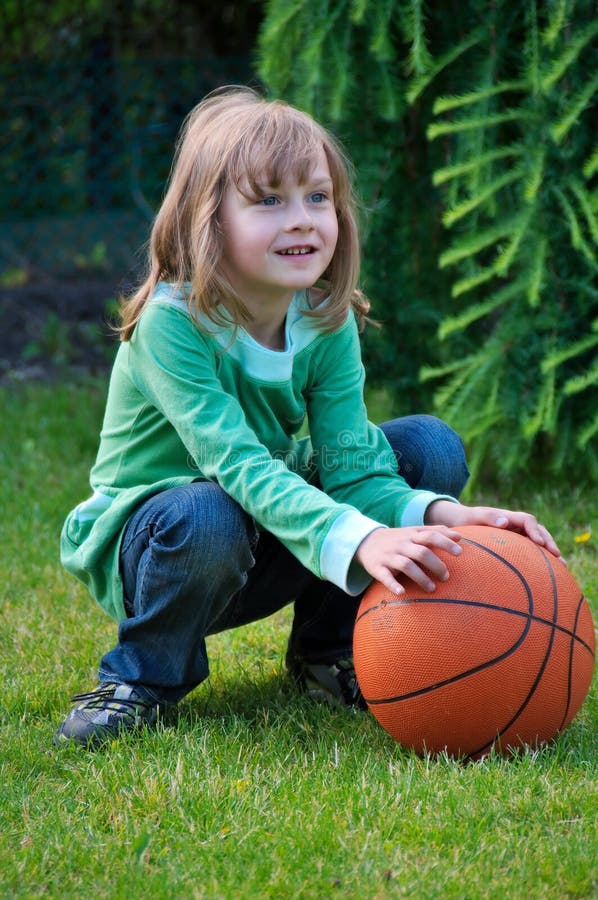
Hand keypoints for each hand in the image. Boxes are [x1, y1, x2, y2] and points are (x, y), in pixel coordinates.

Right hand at [354, 525, 462, 594]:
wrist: (365, 541)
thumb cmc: (398, 539)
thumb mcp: (414, 532)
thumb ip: (435, 532)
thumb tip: (460, 536)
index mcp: (412, 535)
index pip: (431, 535)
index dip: (446, 543)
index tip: (460, 552)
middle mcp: (401, 544)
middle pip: (422, 552)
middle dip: (436, 565)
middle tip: (446, 577)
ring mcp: (389, 555)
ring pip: (407, 565)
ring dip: (421, 577)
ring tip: (432, 589)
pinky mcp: (377, 567)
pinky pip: (385, 576)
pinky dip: (393, 585)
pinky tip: (402, 592)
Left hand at [425, 500, 561, 558]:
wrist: (460, 521)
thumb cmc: (466, 519)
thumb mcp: (473, 516)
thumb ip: (487, 518)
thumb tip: (505, 522)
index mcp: (508, 517)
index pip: (527, 520)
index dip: (535, 531)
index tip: (540, 543)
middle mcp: (515, 525)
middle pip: (538, 531)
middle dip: (549, 542)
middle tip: (557, 556)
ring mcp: (516, 535)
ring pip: (538, 542)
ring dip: (549, 552)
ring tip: (561, 566)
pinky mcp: (515, 545)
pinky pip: (530, 551)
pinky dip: (540, 559)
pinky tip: (549, 573)